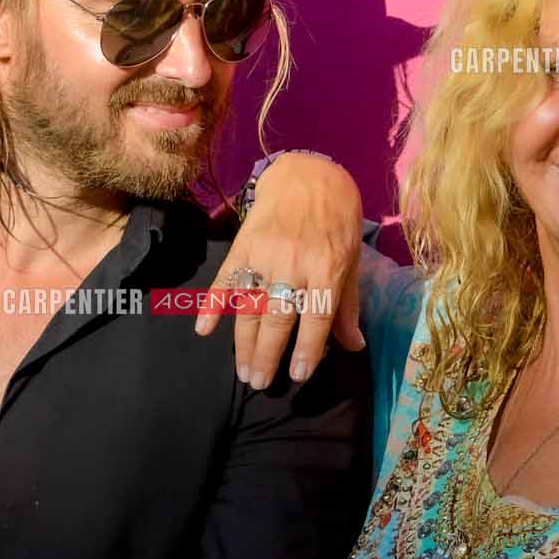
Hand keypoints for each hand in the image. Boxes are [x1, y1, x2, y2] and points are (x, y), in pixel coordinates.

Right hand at [198, 152, 365, 387]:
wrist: (308, 176)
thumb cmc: (336, 221)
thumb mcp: (351, 260)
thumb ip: (347, 305)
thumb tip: (354, 347)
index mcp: (326, 268)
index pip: (315, 318)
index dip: (307, 350)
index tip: (298, 376)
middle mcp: (293, 265)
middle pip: (277, 319)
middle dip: (267, 356)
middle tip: (260, 382)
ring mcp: (264, 256)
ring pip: (250, 308)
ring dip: (244, 343)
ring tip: (243, 371)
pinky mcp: (242, 247)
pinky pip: (224, 281)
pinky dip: (212, 305)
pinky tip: (203, 330)